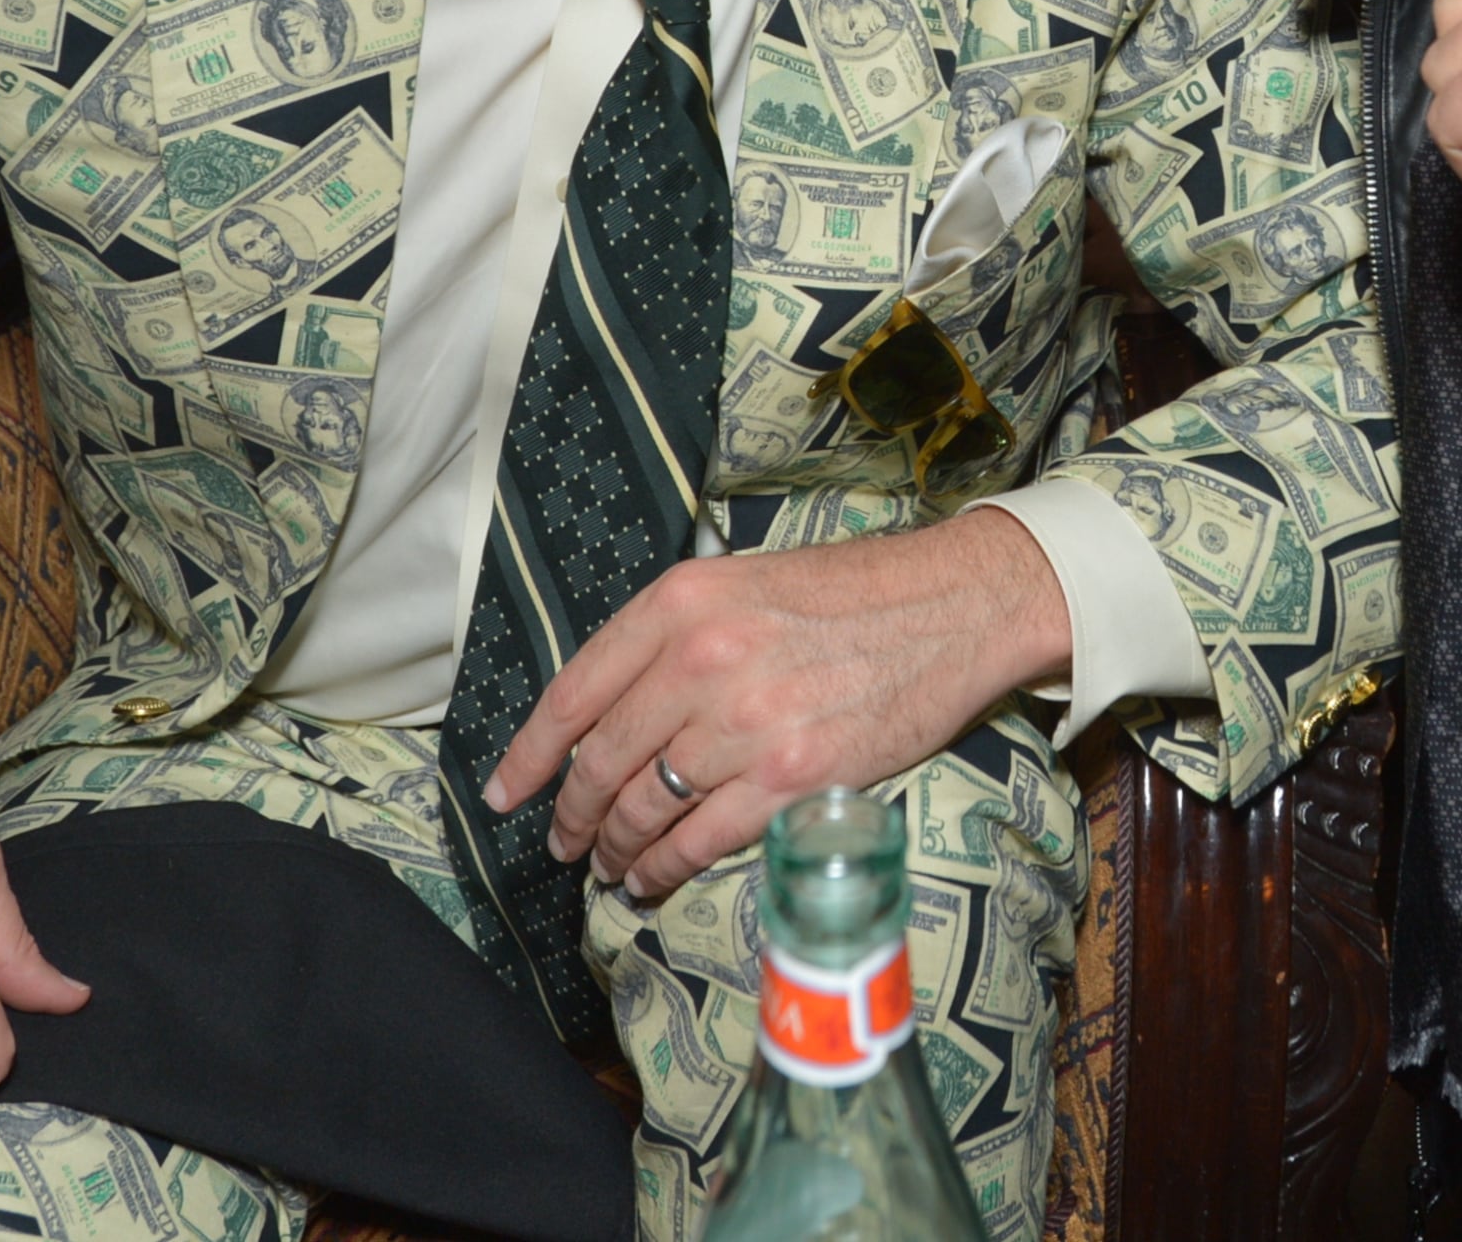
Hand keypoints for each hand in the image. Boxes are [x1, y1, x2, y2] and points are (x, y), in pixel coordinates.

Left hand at [487, 508, 1070, 903]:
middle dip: (573, 816)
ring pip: (645, 809)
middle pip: (602, 762)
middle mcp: (702, 661)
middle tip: (566, 843)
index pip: (573, 694)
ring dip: (617, 851)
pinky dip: (665, 870)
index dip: (530, 757)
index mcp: (680, 603)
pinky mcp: (793, 778)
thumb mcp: (743, 581)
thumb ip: (674, 635)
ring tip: (610, 867)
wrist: (955, 604)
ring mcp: (747, 723)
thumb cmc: (852, 592)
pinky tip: (653, 880)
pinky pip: (701, 841)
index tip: (506, 793)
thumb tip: (613, 706)